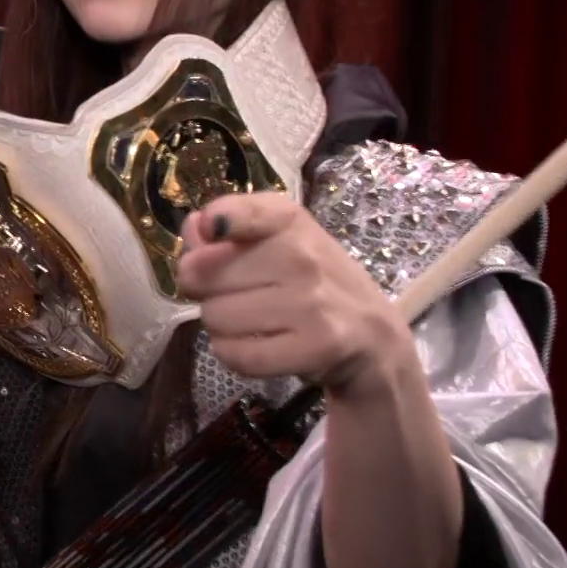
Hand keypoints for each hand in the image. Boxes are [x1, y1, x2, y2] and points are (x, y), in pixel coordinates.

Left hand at [175, 192, 415, 394]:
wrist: (373, 335)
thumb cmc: (314, 282)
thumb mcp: (280, 242)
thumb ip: (231, 230)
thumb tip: (193, 227)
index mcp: (289, 221)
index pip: (239, 212)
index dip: (216, 222)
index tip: (212, 231)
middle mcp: (302, 255)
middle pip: (202, 275)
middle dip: (205, 291)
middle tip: (233, 297)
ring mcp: (312, 302)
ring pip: (215, 317)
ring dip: (219, 327)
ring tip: (250, 323)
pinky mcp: (317, 345)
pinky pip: (238, 355)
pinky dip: (233, 355)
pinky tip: (253, 347)